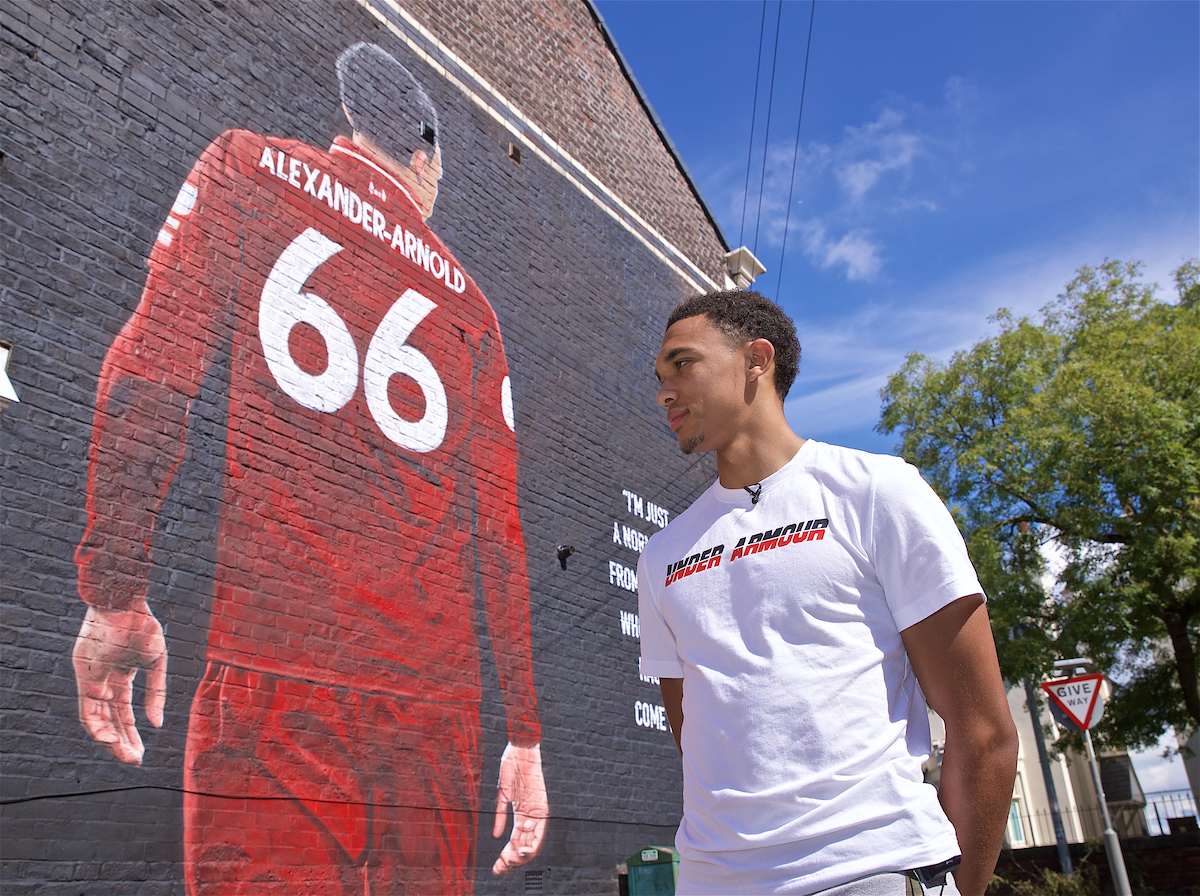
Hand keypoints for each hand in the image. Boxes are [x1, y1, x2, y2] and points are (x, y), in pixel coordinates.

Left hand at [72, 603, 167, 764]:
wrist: (125, 603)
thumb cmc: (141, 625)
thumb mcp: (156, 662)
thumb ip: (156, 693)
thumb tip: (156, 724)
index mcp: (120, 675)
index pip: (124, 712)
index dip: (132, 732)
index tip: (141, 752)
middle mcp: (103, 681)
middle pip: (110, 720)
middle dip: (123, 742)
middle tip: (135, 761)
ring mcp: (92, 680)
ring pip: (97, 720)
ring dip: (110, 740)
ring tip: (126, 756)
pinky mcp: (84, 678)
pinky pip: (87, 710)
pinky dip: (97, 727)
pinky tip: (110, 740)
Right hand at [491, 742, 547, 873]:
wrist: (520, 748)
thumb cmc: (511, 766)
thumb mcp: (503, 795)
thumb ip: (501, 815)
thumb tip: (496, 836)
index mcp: (521, 814)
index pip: (515, 841)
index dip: (507, 855)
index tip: (496, 866)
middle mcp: (530, 815)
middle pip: (525, 845)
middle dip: (514, 860)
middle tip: (502, 868)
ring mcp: (537, 810)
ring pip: (533, 840)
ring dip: (523, 854)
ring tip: (511, 862)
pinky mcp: (542, 803)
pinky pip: (541, 826)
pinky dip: (532, 839)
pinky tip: (521, 847)